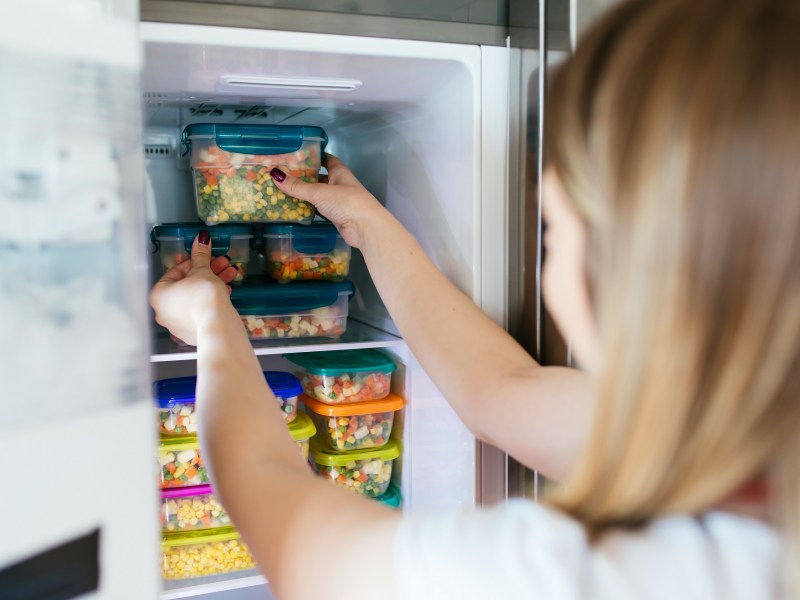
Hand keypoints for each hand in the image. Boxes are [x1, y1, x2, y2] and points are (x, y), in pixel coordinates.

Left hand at [149, 232, 238, 345]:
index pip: (175, 271)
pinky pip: (200, 311)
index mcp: (158, 295)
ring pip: (195, 298)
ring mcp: (177, 324)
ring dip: (213, 284)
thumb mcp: (202, 271)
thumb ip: (200, 255)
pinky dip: (211, 301)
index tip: (206, 256)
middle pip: (187, 285)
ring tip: (229, 275)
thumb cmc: (204, 298)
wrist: (217, 326)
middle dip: (207, 272)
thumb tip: (201, 239)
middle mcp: (163, 311)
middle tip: (221, 264)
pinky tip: (226, 292)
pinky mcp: (192, 332)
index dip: (194, 261)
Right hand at [269, 154, 387, 248]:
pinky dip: (309, 209)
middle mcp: (340, 185)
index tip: (299, 155)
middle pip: (321, 178)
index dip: (315, 156)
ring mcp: (339, 201)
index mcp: (339, 172)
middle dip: (305, 177)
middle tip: (285, 175)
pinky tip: (296, 208)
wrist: (365, 227)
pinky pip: (320, 210)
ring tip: (285, 191)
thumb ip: (297, 186)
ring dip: (306, 194)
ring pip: (319, 195)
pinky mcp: (337, 216)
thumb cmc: (346, 202)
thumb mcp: (319, 192)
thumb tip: (275, 175)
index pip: (327, 160)